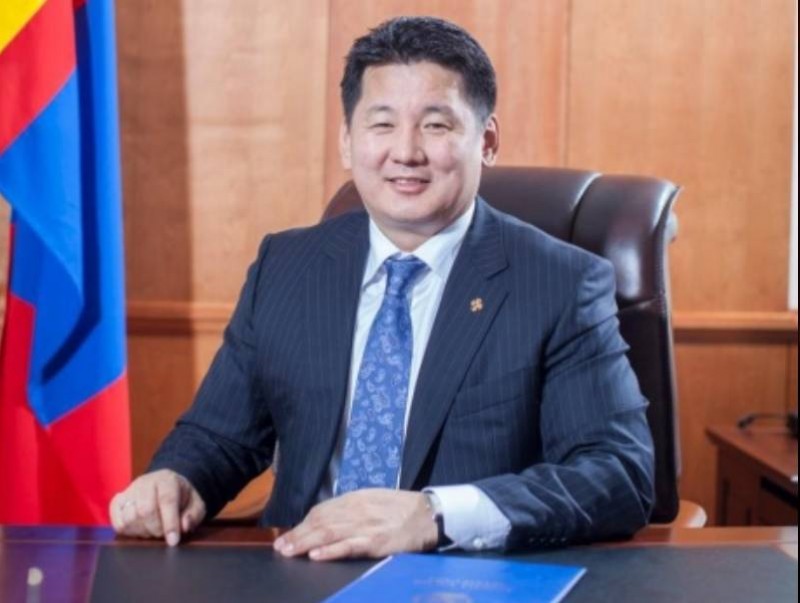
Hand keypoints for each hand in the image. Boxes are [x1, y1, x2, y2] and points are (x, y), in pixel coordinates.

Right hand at [109, 469, 205, 545]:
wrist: (166, 485)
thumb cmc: (182, 498)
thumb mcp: (196, 504)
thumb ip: (194, 515)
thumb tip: (184, 526)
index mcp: (167, 480)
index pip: (166, 500)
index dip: (170, 523)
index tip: (173, 541)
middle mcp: (145, 483)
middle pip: (145, 511)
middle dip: (156, 529)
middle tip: (163, 533)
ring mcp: (129, 492)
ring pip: (130, 518)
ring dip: (142, 531)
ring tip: (152, 529)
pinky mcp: (117, 502)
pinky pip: (118, 523)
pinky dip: (129, 531)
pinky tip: (140, 529)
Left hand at [274, 489, 437, 560]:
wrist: (429, 514)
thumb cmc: (400, 509)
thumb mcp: (373, 501)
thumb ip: (351, 509)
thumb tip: (326, 520)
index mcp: (355, 498)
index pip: (321, 511)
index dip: (302, 524)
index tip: (287, 536)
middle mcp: (357, 510)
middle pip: (320, 522)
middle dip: (298, 535)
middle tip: (280, 548)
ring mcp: (366, 526)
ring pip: (329, 533)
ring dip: (306, 543)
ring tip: (289, 552)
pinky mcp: (376, 541)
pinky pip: (349, 546)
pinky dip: (331, 551)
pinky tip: (316, 556)